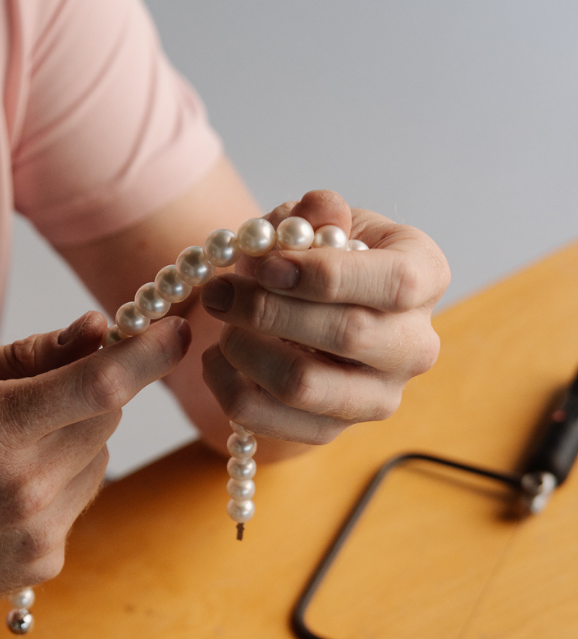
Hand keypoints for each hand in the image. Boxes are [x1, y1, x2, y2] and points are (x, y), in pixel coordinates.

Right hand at [0, 311, 190, 619]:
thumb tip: (94, 329)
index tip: (177, 328)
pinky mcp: (41, 565)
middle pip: (106, 417)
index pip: (101, 385)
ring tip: (7, 445)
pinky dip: (58, 479)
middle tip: (49, 382)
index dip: (148, 353)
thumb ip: (26, 357)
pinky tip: (1, 487)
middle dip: (94, 388)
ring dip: (75, 436)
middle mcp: (22, 488)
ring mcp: (35, 534)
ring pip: (98, 457)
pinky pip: (78, 499)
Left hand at [198, 190, 448, 445]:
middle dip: (268, 309)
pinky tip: (214, 355)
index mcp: (424, 276)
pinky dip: (226, 386)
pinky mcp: (332, 429)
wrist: (297, 305)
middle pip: (348, 335)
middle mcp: (415, 345)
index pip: (395, 282)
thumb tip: (319, 209)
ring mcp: (378, 395)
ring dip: (243, 347)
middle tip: (219, 290)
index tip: (266, 265)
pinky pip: (269, 421)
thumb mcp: (313, 220)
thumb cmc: (311, 254)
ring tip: (220, 317)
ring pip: (303, 385)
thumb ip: (315, 212)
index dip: (326, 275)